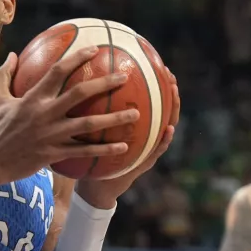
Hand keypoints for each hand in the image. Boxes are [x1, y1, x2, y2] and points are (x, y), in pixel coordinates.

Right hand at [0, 48, 139, 185]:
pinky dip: (105, 150)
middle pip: (80, 94)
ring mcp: (51, 135)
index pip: (57, 72)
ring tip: (135, 115)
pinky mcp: (53, 154)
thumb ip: (5, 75)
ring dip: (114, 119)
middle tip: (124, 76)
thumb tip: (12, 54)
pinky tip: (124, 148)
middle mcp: (44, 114)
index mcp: (32, 98)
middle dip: (104, 84)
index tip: (95, 49)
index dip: (77, 58)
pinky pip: (84, 152)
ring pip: (88, 125)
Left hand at [76, 66, 180, 208]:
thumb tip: (75, 80)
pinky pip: (157, 151)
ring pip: (166, 126)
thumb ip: (89, 110)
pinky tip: (168, 130)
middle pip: (160, 107)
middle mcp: (143, 133)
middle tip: (170, 75)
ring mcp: (147, 147)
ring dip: (172, 110)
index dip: (152, 82)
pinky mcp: (144, 164)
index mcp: (132, 124)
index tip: (155, 63)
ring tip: (174, 96)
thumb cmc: (91, 155)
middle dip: (167, 90)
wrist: (94, 186)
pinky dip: (164, 141)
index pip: (145, 98)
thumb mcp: (89, 131)